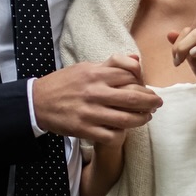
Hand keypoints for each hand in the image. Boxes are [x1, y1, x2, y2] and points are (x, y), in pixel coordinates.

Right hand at [32, 54, 158, 143]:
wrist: (37, 102)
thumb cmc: (64, 83)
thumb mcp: (86, 67)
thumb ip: (112, 64)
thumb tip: (137, 61)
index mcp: (96, 74)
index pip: (130, 75)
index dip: (142, 82)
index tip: (146, 88)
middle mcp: (95, 92)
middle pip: (133, 97)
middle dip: (151, 101)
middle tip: (157, 103)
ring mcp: (90, 112)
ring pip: (126, 119)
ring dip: (142, 119)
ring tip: (146, 117)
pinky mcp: (84, 129)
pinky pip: (112, 135)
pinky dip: (122, 134)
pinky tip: (125, 131)